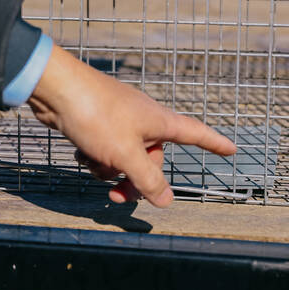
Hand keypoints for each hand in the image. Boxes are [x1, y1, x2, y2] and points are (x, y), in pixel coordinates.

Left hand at [26, 44, 235, 206]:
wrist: (56, 89)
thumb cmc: (95, 115)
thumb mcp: (124, 154)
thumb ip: (147, 180)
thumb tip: (167, 200)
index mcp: (159, 122)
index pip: (196, 134)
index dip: (215, 143)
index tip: (232, 149)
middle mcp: (144, 119)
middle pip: (153, 159)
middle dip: (136, 180)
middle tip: (117, 196)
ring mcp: (121, 119)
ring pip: (126, 156)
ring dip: (110, 169)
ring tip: (93, 165)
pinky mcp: (99, 121)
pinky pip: (106, 148)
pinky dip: (95, 157)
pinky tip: (80, 156)